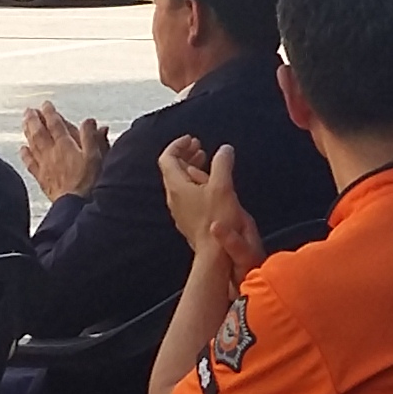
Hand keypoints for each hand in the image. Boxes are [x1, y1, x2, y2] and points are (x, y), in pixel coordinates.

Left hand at [20, 102, 108, 200]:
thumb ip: (92, 137)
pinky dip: (25, 154)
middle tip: (29, 110)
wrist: (76, 205)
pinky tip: (22, 149)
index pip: (55, 124)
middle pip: (39, 131)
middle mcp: (52, 152)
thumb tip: (89, 121)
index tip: (46, 104)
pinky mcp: (42, 178)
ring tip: (24, 122)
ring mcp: (44, 165)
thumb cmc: (89, 182)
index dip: (50, 112)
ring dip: (27, 131)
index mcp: (66, 145)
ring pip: (32, 143)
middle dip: (34, 119)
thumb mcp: (96, 156)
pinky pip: (30, 163)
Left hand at [159, 137, 260, 269]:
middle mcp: (173, 197)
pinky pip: (186, 195)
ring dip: (191, 168)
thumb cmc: (217, 220)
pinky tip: (209, 185)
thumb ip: (222, 164)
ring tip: (206, 162)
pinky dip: (194, 182)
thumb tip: (225, 150)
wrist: (214, 254)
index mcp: (177, 186)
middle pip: (172, 169)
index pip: (167, 158)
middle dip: (185, 155)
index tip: (192, 139)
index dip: (178, 145)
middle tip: (200, 147)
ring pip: (179, 182)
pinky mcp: (187, 219)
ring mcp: (179, 210)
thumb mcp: (222, 187)